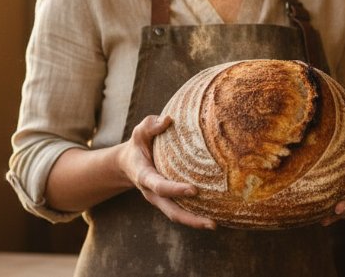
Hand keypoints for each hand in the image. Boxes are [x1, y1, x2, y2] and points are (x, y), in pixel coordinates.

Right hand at [118, 114, 216, 229]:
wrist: (129, 162)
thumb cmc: (139, 144)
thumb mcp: (140, 132)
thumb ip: (151, 125)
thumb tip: (168, 119)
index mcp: (145, 176)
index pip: (160, 186)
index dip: (176, 189)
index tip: (194, 190)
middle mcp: (152, 192)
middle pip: (171, 211)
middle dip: (190, 219)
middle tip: (212, 223)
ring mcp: (160, 199)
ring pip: (177, 215)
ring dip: (195, 222)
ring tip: (215, 225)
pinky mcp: (169, 200)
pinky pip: (182, 210)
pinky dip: (196, 214)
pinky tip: (215, 214)